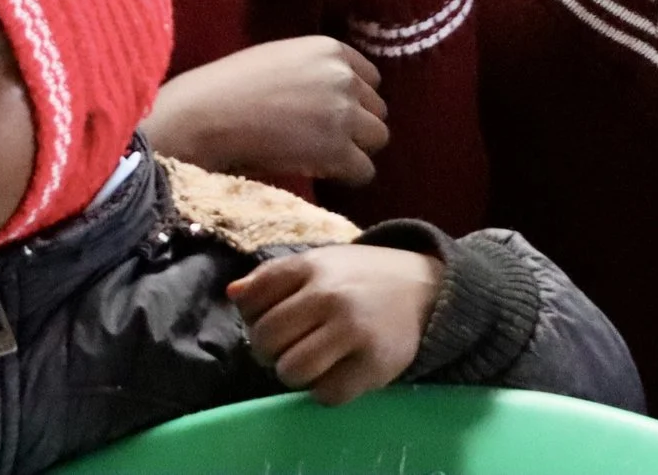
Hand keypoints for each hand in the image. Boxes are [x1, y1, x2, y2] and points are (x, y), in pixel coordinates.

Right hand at [146, 37, 386, 184]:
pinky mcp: (338, 150)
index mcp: (329, 49)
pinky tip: (314, 171)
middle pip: (377, 110)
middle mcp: (343, 77)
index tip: (325, 115)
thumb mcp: (279, 59)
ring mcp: (343, 113)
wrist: (203, 116)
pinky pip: (365, 171)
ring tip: (317, 157)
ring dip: (353, 151)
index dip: (350, 101)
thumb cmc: (227, 87)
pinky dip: (344, 176)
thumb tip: (335, 99)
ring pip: (377, 140)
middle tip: (318, 139)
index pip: (370, 79)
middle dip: (354, 126)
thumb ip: (314, 72)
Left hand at [229, 243, 445, 404]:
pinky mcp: (374, 365)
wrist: (425, 288)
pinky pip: (327, 395)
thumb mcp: (319, 262)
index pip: (252, 298)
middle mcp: (328, 296)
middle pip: (266, 339)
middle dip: (268, 350)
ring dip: (292, 374)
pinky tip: (334, 374)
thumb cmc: (361, 276)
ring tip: (308, 362)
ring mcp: (352, 331)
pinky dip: (323, 391)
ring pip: (292, 370)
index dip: (251, 316)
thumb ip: (274, 276)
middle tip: (286, 347)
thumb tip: (232, 294)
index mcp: (310, 266)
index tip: (267, 319)